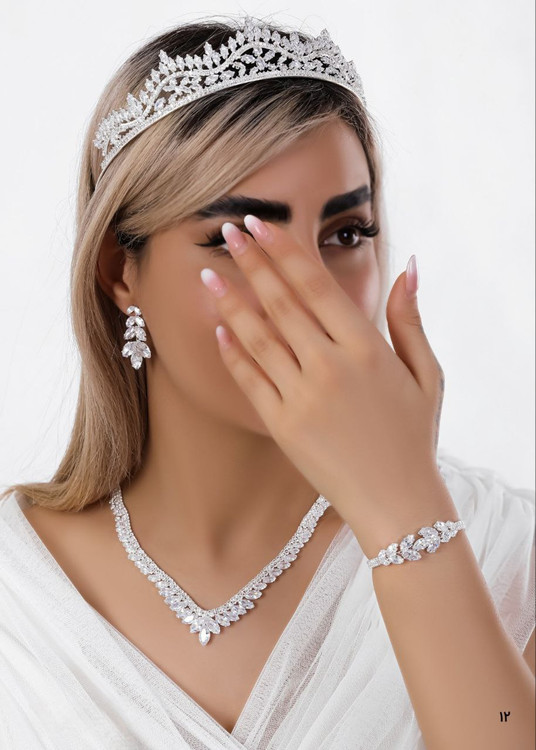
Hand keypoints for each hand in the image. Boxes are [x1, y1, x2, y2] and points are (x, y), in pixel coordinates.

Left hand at [199, 214, 447, 541]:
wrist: (396, 502)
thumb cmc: (413, 436)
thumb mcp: (426, 374)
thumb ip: (410, 319)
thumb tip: (409, 265)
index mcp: (366, 348)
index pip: (315, 285)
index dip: (285, 250)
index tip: (261, 224)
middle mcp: (329, 367)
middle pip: (280, 301)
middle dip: (251, 261)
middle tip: (228, 229)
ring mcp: (301, 397)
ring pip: (257, 337)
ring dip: (229, 302)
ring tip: (207, 274)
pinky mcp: (281, 426)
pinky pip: (249, 380)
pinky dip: (232, 352)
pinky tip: (217, 329)